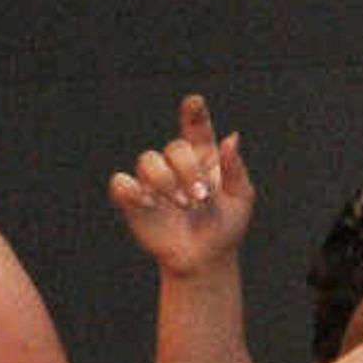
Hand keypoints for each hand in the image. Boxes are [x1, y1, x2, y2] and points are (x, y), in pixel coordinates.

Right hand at [108, 95, 255, 273]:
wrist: (205, 260)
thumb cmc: (226, 227)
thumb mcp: (241, 199)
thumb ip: (236, 169)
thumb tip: (232, 138)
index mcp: (204, 156)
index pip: (197, 127)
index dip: (194, 112)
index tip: (195, 103)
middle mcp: (176, 163)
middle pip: (175, 147)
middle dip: (188, 171)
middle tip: (200, 198)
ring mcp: (153, 180)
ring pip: (148, 160)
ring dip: (165, 181)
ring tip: (182, 204)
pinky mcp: (134, 200)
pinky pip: (120, 183)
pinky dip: (132, 189)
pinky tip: (150, 203)